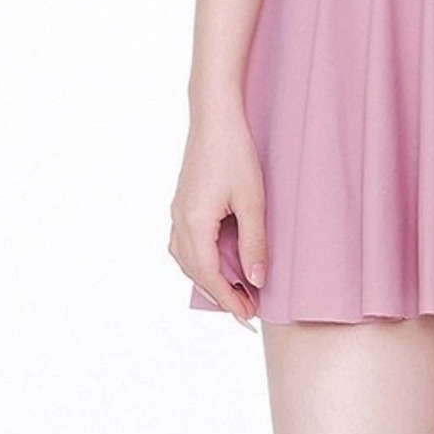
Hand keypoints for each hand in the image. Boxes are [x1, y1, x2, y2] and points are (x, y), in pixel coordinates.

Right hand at [169, 107, 267, 329]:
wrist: (214, 116)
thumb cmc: (235, 153)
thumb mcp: (252, 200)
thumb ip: (254, 242)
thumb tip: (256, 279)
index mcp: (194, 224)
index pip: (210, 277)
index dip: (229, 300)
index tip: (249, 317)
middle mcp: (179, 222)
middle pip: (195, 273)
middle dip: (220, 294)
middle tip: (247, 309)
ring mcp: (177, 212)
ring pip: (187, 260)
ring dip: (209, 278)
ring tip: (235, 289)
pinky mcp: (182, 202)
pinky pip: (185, 243)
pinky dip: (201, 260)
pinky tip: (219, 260)